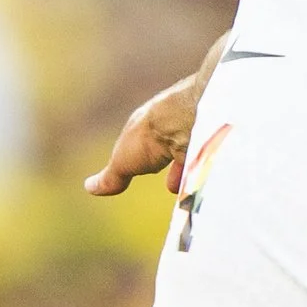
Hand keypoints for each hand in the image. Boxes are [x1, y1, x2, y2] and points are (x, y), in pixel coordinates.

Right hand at [85, 69, 206, 196]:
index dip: (141, 157)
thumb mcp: (123, 161)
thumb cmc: (151, 136)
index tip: (143, 171)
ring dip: (189, 170)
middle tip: (172, 184)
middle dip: (169, 164)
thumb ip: (112, 176)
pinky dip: (207, 171)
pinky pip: (211, 158)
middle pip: (169, 146)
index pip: (142, 140)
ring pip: (192, 152)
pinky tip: (208, 185)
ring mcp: (196, 129)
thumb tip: (90, 187)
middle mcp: (173, 123)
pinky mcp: (216, 139)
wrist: (189, 119)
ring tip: (191, 188)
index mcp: (147, 123)